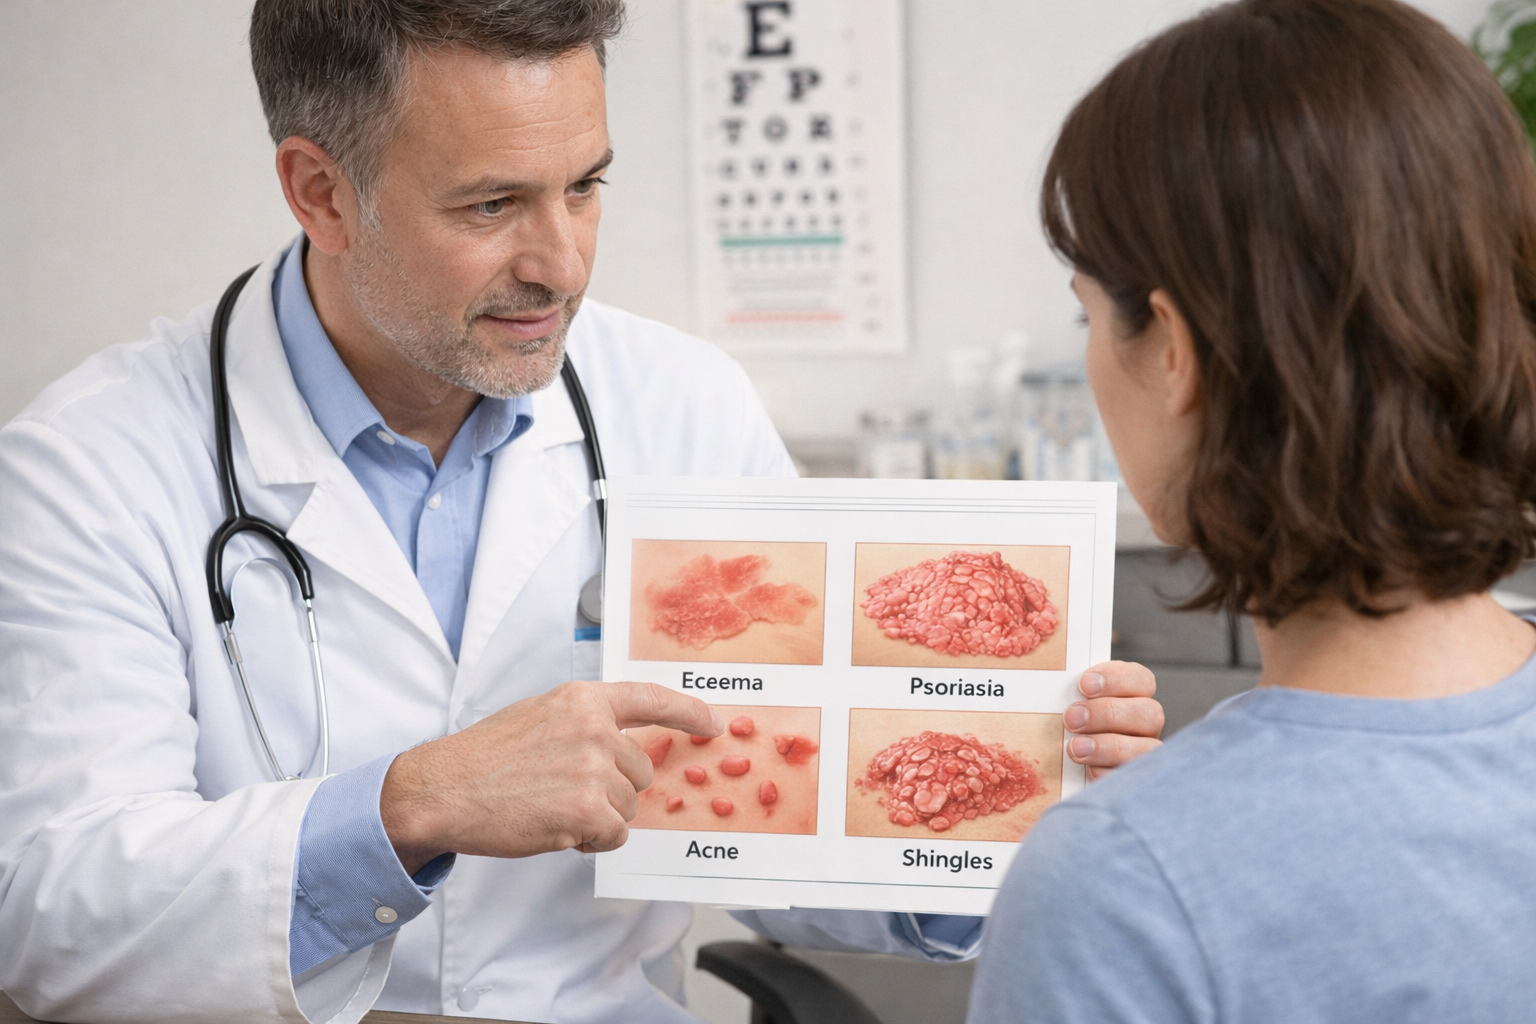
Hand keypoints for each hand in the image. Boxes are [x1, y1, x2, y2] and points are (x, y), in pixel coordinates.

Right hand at [380, 681, 723, 873]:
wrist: (443, 789)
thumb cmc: (485, 758)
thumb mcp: (542, 716)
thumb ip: (587, 723)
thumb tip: (627, 745)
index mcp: (583, 699)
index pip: (652, 699)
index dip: (688, 712)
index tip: (711, 724)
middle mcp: (594, 728)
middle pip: (642, 770)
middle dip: (615, 789)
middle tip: (566, 791)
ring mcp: (593, 768)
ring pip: (629, 806)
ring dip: (600, 817)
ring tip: (553, 807)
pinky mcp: (587, 809)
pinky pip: (615, 834)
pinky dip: (592, 840)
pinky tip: (556, 827)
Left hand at [1063, 661, 1162, 779]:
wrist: (1056, 771)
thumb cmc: (1065, 726)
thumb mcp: (1065, 704)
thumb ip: (1067, 692)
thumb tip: (1051, 684)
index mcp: (1133, 697)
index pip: (1142, 680)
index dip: (1117, 679)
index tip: (1084, 684)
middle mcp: (1145, 725)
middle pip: (1149, 713)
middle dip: (1108, 714)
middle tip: (1072, 719)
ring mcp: (1145, 754)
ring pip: (1148, 748)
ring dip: (1109, 747)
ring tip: (1075, 748)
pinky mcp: (1136, 781)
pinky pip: (1135, 778)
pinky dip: (1111, 774)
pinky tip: (1089, 771)